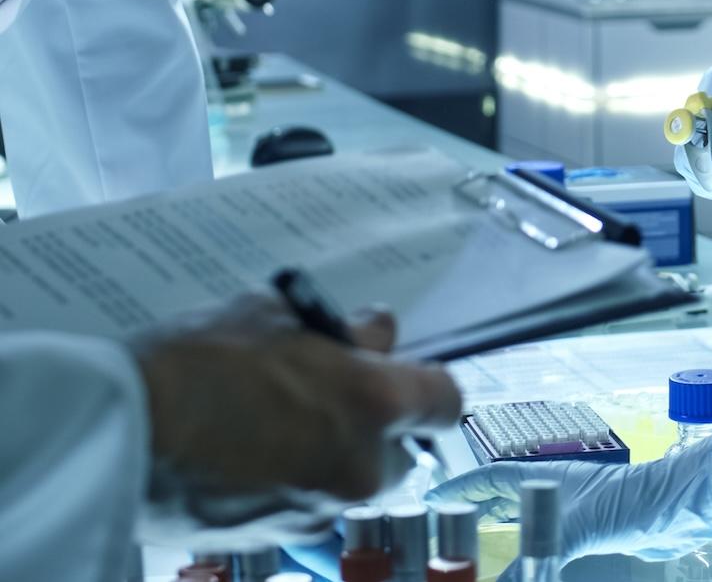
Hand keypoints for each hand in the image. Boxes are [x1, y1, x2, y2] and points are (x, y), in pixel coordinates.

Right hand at [133, 295, 460, 546]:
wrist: (119, 434)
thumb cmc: (201, 362)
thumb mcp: (278, 316)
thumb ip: (342, 331)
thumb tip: (373, 336)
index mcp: (375, 403)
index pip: (447, 401)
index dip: (427, 384)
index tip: (400, 370)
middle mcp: (359, 466)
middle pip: (401, 453)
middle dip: (375, 428)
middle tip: (330, 395)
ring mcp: (316, 510)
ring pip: (349, 483)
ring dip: (330, 457)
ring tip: (278, 424)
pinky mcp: (270, 540)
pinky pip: (301, 507)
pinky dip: (287, 485)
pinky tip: (246, 457)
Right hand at [427, 426, 711, 568]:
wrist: (678, 507)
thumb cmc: (630, 501)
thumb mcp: (575, 530)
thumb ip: (534, 562)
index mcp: (545, 476)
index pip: (489, 478)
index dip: (458, 489)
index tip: (428, 503)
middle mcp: (556, 490)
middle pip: (505, 496)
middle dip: (475, 511)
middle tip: (444, 532)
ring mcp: (573, 510)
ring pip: (528, 520)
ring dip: (504, 533)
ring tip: (474, 551)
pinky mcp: (591, 532)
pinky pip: (549, 542)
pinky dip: (532, 554)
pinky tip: (524, 567)